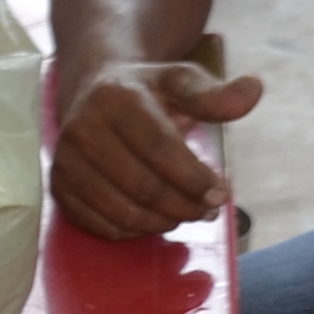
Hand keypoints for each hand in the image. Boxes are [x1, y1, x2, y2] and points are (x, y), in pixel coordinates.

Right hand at [51, 58, 258, 238]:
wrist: (92, 91)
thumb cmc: (146, 92)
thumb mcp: (181, 82)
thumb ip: (216, 94)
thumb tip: (254, 90)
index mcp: (117, 98)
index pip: (160, 149)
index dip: (194, 178)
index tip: (221, 193)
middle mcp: (83, 129)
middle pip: (143, 187)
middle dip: (184, 205)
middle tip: (208, 209)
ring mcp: (65, 162)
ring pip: (123, 213)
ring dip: (163, 222)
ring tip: (184, 212)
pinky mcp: (59, 188)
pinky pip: (102, 226)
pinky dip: (135, 231)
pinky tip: (154, 217)